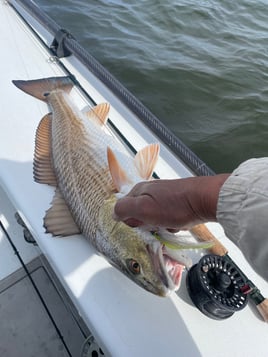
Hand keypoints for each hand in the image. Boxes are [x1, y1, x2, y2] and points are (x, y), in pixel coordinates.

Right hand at [113, 175, 228, 229]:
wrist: (204, 199)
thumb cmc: (174, 206)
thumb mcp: (143, 208)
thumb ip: (124, 209)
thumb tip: (113, 214)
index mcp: (139, 191)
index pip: (124, 209)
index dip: (131, 221)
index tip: (141, 224)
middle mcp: (149, 191)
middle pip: (139, 214)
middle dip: (147, 224)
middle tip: (156, 224)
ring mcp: (163, 196)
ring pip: (154, 218)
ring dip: (160, 225)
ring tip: (170, 224)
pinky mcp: (176, 202)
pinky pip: (167, 218)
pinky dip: (171, 224)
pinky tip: (178, 223)